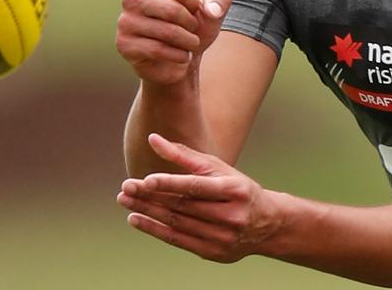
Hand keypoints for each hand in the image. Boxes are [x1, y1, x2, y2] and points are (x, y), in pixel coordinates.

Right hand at [116, 0, 231, 84]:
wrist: (178, 59)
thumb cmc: (192, 29)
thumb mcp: (212, 12)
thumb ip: (220, 1)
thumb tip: (213, 10)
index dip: (196, 5)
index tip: (195, 12)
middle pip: (172, 9)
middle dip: (191, 24)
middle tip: (193, 31)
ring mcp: (125, 21)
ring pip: (165, 31)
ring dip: (187, 42)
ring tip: (190, 44)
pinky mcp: (124, 44)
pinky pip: (156, 50)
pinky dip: (177, 55)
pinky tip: (182, 57)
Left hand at [116, 133, 282, 262]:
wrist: (266, 224)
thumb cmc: (236, 188)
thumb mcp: (217, 168)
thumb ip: (183, 155)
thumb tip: (152, 139)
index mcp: (234, 190)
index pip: (196, 187)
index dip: (169, 183)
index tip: (145, 179)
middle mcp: (231, 215)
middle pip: (182, 206)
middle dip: (150, 197)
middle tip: (126, 187)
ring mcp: (223, 237)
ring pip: (177, 223)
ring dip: (147, 212)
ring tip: (125, 200)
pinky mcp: (214, 253)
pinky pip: (177, 240)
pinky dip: (154, 229)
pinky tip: (136, 219)